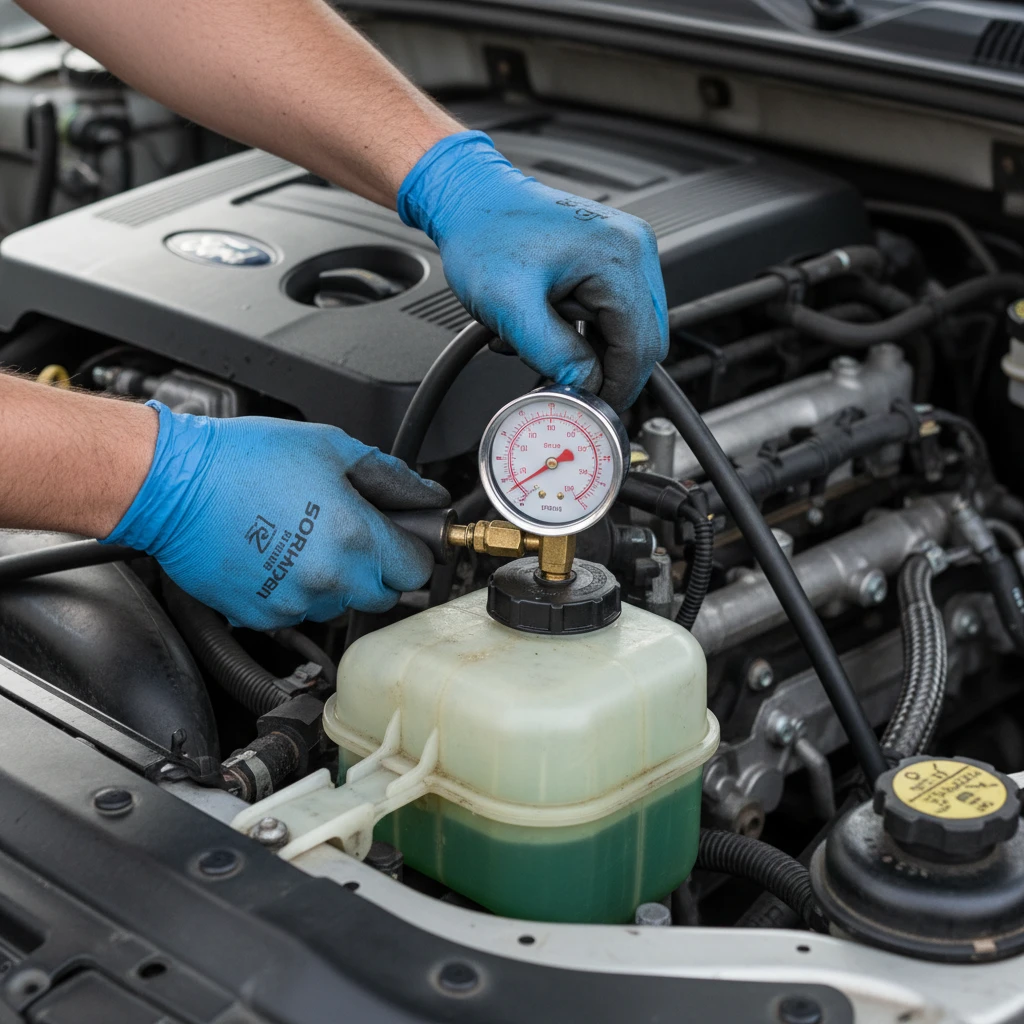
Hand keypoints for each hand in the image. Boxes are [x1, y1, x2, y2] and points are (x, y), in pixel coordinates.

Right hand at [101, 403, 449, 628]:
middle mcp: (328, 579)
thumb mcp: (330, 447)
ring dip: (336, 581)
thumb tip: (426, 494)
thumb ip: (391, 476)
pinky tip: (277, 556)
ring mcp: (294, 603)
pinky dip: (297, 591)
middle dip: (376, 568)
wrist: (172, 484)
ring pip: (340, 606)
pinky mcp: (262, 616)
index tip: (401, 538)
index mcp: (354, 537)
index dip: (412, 549)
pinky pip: (299, 613)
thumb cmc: (243, 460)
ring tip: (305, 539)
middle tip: (350, 533)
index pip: (416, 569)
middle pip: (384, 595)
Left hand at [397, 131, 668, 410]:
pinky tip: (547, 330)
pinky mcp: (609, 257)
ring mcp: (625, 251)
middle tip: (566, 387)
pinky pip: (611, 312)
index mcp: (618, 258)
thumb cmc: (484, 236)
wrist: (469, 198)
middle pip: (643, 339)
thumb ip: (553, 353)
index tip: (592, 409)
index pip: (641, 345)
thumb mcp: (511, 307)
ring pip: (627, 329)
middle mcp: (633, 249)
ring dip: (589, 351)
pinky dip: (583, 333)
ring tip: (541, 346)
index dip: (618, 386)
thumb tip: (585, 386)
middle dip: (604, 370)